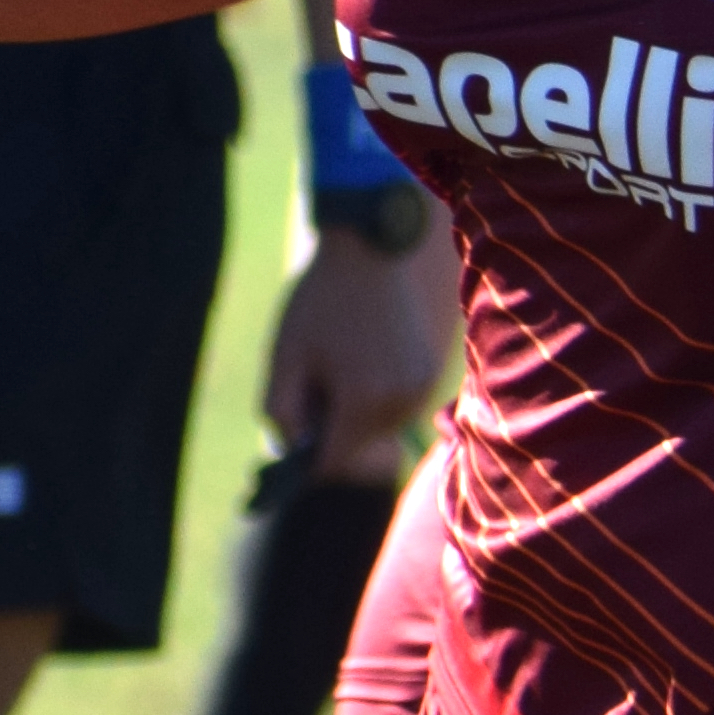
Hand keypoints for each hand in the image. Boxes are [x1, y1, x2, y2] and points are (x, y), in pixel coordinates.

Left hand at [266, 220, 455, 479]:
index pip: (334, 463)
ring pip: (381, 429)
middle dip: (335, 431)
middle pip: (359, 448)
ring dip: (360, 415)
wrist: (369, 251)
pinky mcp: (431, 373)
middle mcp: (400, 402)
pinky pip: (400, 406)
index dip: (309, 458)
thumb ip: (282, 413)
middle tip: (318, 384)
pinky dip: (380, 396)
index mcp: (363, 401)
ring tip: (345, 366)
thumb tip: (293, 449)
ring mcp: (421, 388)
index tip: (298, 435)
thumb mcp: (285, 357)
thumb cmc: (320, 302)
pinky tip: (367, 358)